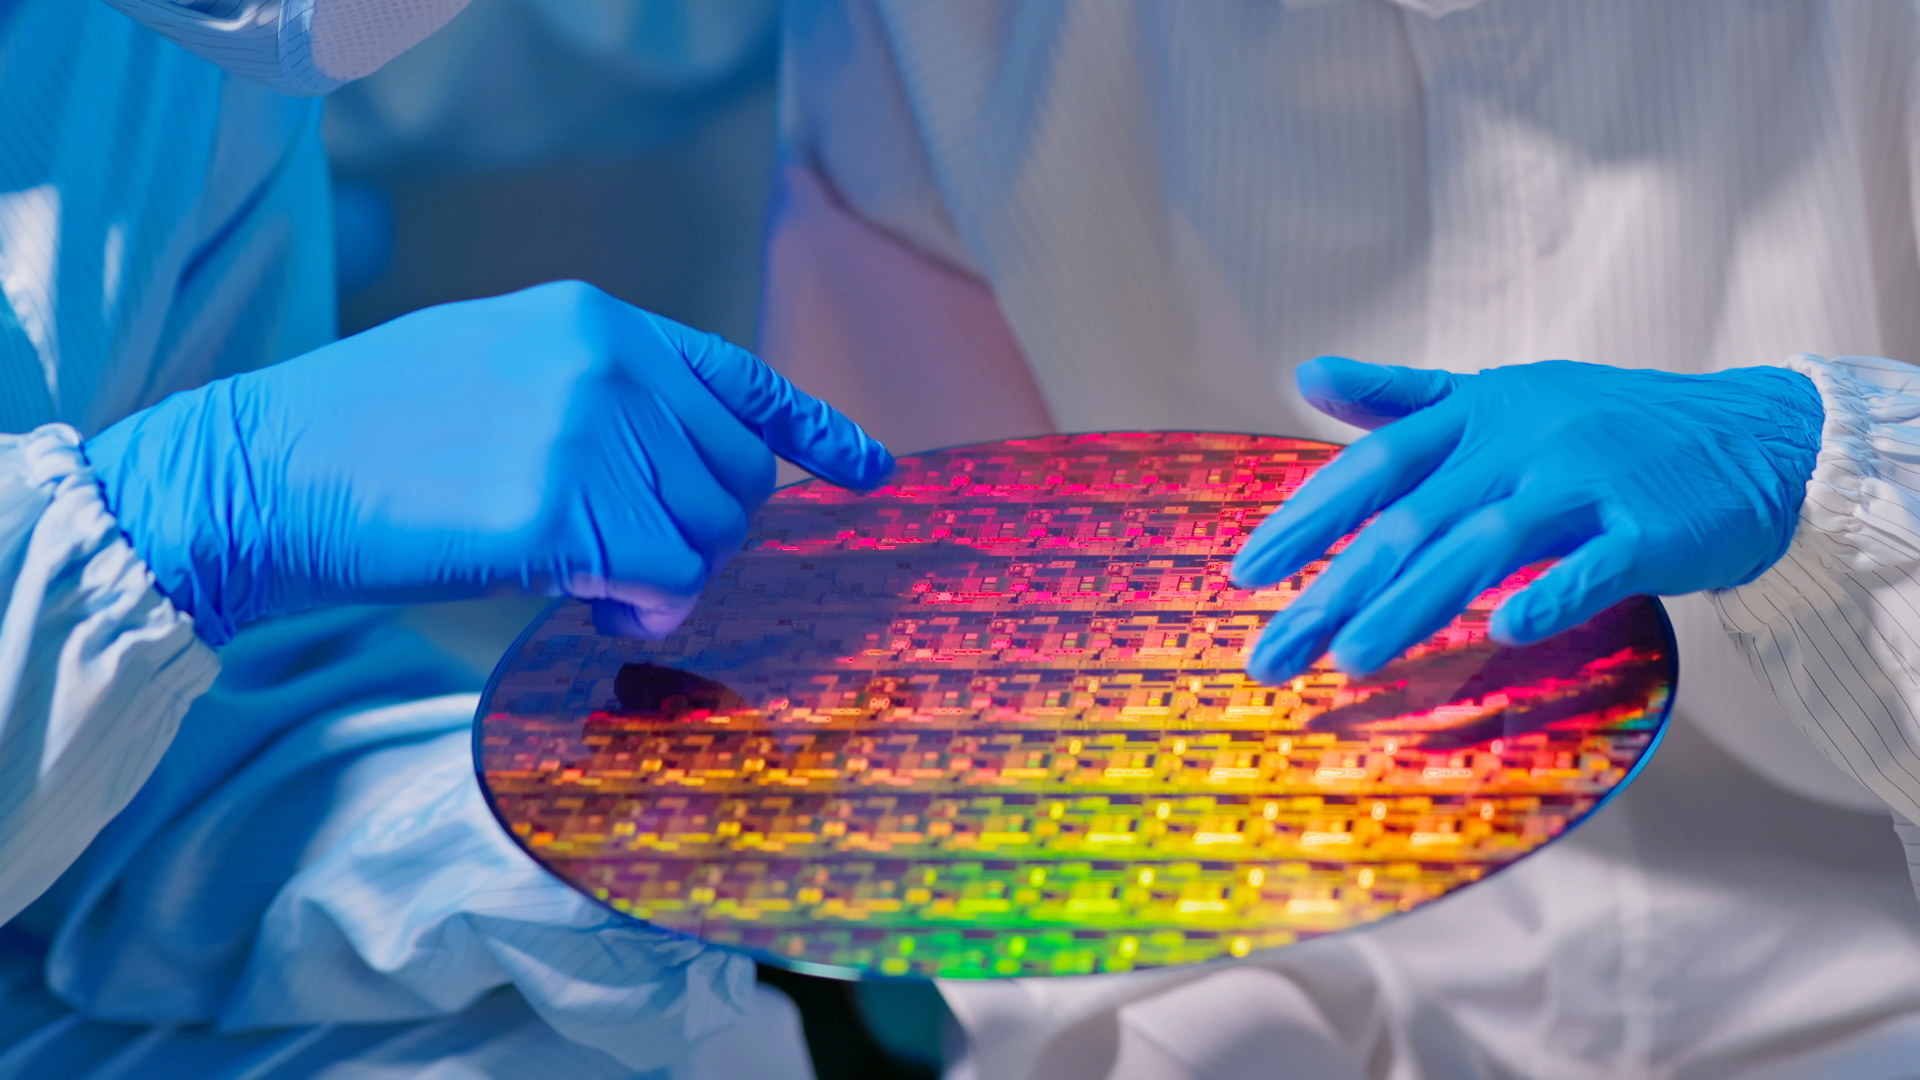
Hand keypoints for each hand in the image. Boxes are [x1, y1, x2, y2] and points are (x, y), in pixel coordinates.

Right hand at [84, 281, 893, 643]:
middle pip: (735, 478)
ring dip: (672, 582)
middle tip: (638, 566)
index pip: (741, 379)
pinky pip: (665, 582)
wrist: (267, 470)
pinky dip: (647, 611)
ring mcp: (586, 432)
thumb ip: (604, 393)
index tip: (869, 473)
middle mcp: (607, 363)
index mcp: (596, 320)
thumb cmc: (373, 433)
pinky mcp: (558, 511)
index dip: (814, 432)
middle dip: (706, 535)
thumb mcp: (500, 363)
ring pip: (707, 536)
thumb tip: (687, 459)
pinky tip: (591, 605)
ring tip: (597, 585)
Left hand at [1230, 357, 1821, 683]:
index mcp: (1476, 412)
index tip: (1242, 575)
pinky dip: (1552, 596)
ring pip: (1484, 546)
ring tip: (1349, 659)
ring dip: (1414, 605)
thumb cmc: (1603, 426)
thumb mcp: (1499, 396)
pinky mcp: (1650, 526)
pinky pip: (1595, 566)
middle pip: (1410, 520)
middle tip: (1270, 655)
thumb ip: (1402, 397)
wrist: (1750, 436)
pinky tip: (1504, 634)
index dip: (1305, 519)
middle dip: (1331, 591)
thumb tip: (1306, 375)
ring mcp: (1586, 481)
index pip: (1372, 466)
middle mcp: (1520, 441)